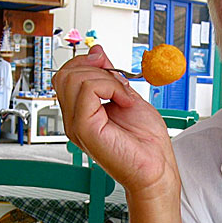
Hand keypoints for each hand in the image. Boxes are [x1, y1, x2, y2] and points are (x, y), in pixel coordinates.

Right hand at [52, 45, 178, 196]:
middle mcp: (74, 119)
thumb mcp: (126, 97)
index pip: (65, 75)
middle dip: (95, 68)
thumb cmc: (146, 143)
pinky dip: (111, 87)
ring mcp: (76, 125)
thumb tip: (97, 53)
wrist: (156, 169)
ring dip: (106, 79)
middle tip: (119, 84)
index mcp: (81, 112)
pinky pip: (87, 89)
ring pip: (73, 78)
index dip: (86, 62)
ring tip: (123, 97)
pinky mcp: (84, 128)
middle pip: (65, 74)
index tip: (109, 66)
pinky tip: (125, 103)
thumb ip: (109, 77)